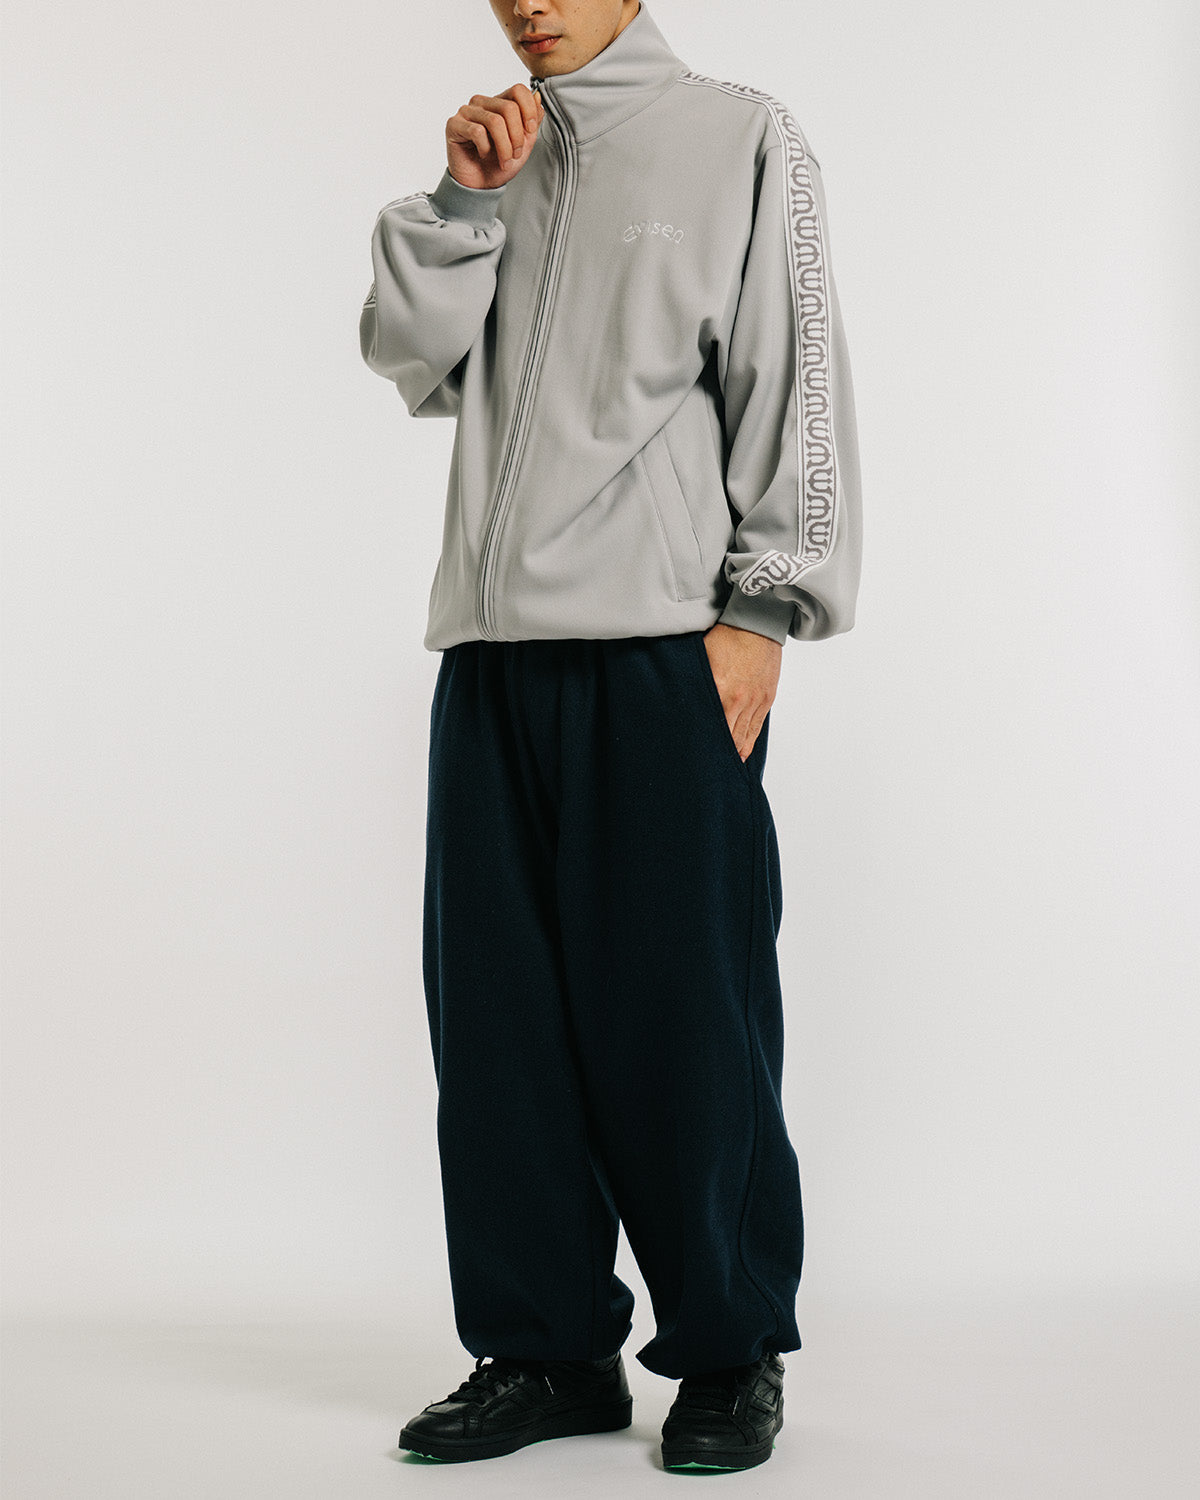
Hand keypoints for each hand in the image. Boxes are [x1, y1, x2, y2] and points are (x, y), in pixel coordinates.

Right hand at [445, 83, 544, 190]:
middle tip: (515, 155)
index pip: (518, 90)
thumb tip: (537, 96)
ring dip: (504, 147)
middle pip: (509, 108)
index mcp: (499, 103)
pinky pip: (477, 131)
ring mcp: (466, 111)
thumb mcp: (524, 143)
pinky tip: (482, 154)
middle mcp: (482, 103)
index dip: (529, 111)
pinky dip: (485, 148)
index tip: (530, 131)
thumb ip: (532, 120)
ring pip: (494, 121)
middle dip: (517, 137)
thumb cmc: (499, 164)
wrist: (481, 186)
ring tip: (504, 161)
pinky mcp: (454, 124)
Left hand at [700, 622, 781, 760]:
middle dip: (717, 754)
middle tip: (704, 769)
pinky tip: (740, 754)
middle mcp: (739, 700)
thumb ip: (692, 681)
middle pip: (727, 738)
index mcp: (719, 690)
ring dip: (734, 753)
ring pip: (744, 737)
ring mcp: (755, 701)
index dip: (702, 746)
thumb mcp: (701, 657)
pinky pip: (756, 728)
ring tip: (723, 769)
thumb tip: (678, 699)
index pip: (709, 728)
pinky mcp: (767, 698)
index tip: (693, 759)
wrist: (757, 622)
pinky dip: (748, 743)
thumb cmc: (726, 635)